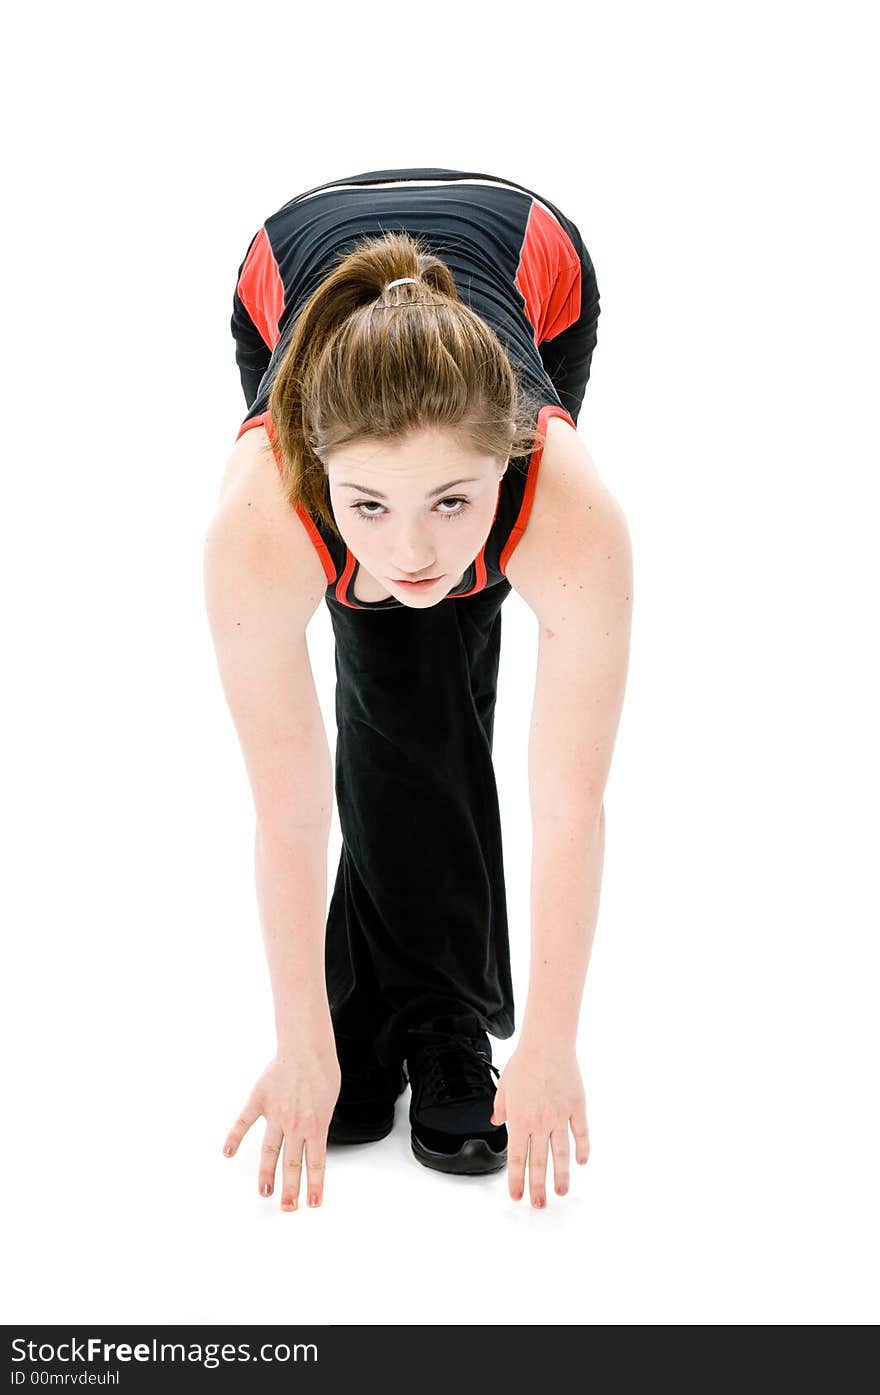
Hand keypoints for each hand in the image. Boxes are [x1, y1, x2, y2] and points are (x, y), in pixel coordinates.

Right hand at [221, 1035, 341, 1210]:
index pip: (315, 1164)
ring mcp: (276, 1114)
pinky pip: (244, 1123)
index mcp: (316, 1125)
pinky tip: (226, 1153)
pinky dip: (234, 1137)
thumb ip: (318, 1121)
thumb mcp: (329, 1100)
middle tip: (287, 1208)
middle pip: (291, 1164)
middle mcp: (295, 1124)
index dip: (314, 1185)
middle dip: (290, 1189)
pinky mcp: (260, 1101)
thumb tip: (313, 1136)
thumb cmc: (322, 1069)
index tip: (312, 1203)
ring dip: (267, 1174)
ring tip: (264, 1192)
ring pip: (270, 1151)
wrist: (307, 1047)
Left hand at [489, 1043, 589, 1206]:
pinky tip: (582, 1162)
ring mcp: (561, 1117)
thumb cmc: (525, 1062)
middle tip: (539, 1204)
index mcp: (520, 1120)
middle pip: (539, 1162)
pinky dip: (583, 1149)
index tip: (517, 1196)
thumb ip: (500, 1107)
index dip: (516, 1180)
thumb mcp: (504, 1086)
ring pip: (561, 1154)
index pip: (517, 1158)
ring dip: (561, 1175)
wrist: (547, 1045)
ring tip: (561, 1192)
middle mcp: (540, 1123)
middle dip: (538, 1187)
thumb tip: (496, 1121)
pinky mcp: (577, 1108)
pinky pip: (581, 1134)